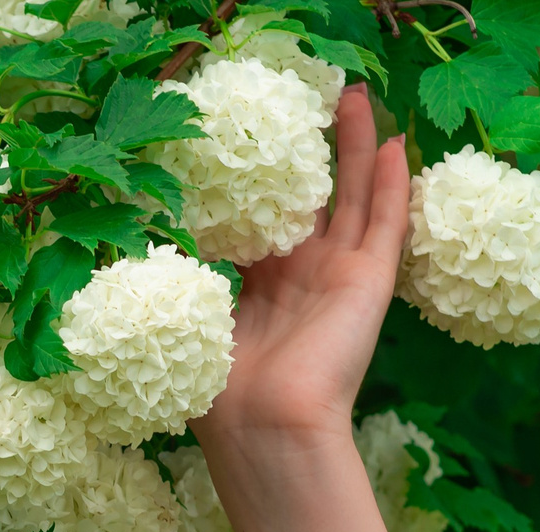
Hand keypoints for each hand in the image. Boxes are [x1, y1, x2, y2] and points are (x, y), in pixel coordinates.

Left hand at [197, 87, 408, 446]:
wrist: (265, 427)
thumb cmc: (221, 393)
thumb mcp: (194, 325)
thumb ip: (187, 283)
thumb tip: (145, 244)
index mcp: (260, 289)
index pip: (264, 221)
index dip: (259, 181)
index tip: (249, 137)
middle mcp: (303, 277)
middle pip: (314, 198)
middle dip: (313, 150)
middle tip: (312, 98)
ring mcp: (340, 276)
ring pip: (354, 197)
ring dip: (355, 146)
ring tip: (353, 95)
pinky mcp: (369, 282)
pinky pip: (386, 223)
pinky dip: (391, 185)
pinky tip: (395, 145)